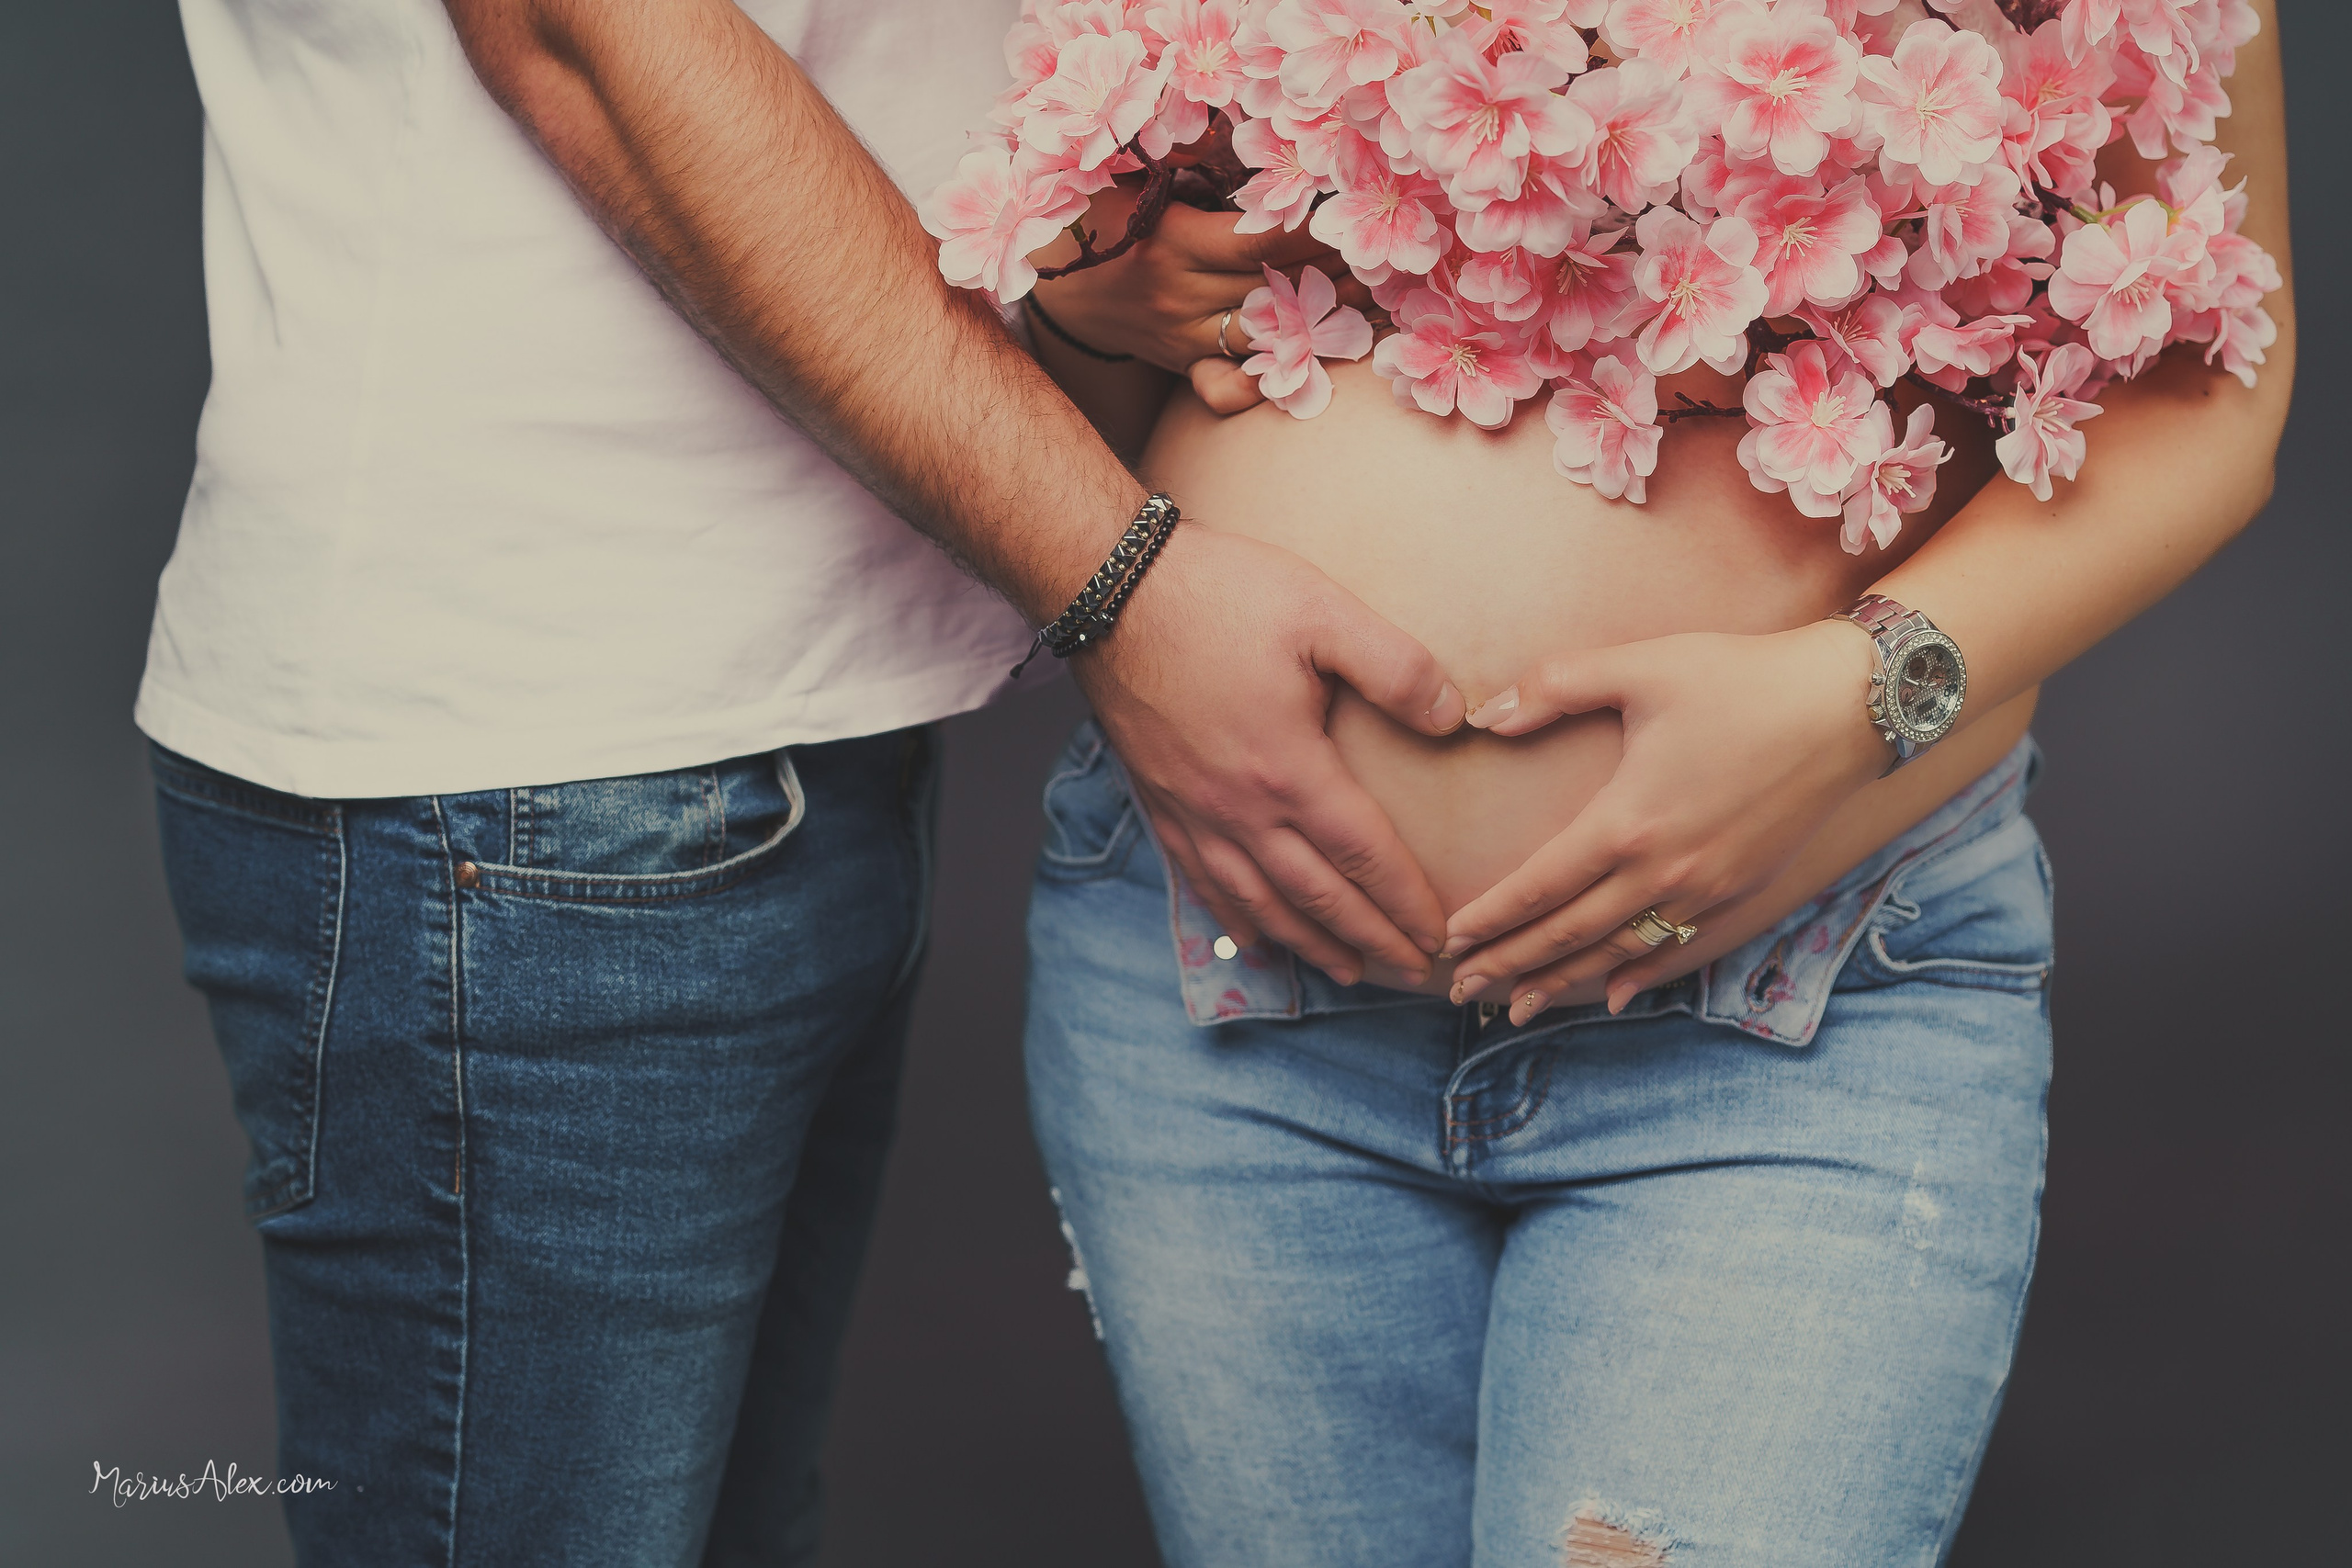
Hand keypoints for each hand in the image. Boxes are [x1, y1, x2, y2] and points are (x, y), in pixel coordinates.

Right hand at [1030, 182, 1369, 413]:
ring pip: (1269, 334)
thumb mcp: (1132, 173)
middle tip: (1389, 260)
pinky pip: (1230, 382)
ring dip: (1324, 320)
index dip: (1319, 231)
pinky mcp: (1183, 363)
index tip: (1361, 216)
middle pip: (1278, 287)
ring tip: (1374, 302)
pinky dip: (1271, 380)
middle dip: (1338, 274)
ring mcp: (1183, 337)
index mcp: (1175, 243)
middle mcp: (1183, 297)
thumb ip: (1189, 152)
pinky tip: (1315, 361)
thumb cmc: (1098, 215)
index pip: (1266, 241)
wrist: (1052, 284)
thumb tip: (1244, 132)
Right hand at [1075, 525, 1466, 986]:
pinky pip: (1202, 884)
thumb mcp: (1324, 613)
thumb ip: (1396, 667)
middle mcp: (1241, 810)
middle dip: (1372, 940)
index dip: (1407, 903)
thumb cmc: (1219, 595)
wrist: (1110, 590)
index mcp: (1290, 771)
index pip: (1365, 857)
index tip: (1441, 937)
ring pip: (1261, 904)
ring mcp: (1195, 814)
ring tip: (1349, 972)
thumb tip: (1451, 718)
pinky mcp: (1161, 803)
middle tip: (1414, 973)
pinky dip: (1236, 921)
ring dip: (1311, 944)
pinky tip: (1255, 940)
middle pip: (1319, 898)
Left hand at [1440, 621, 1890, 1021]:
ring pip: (1620, 954)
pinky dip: (1641, 978)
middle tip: (1462, 990)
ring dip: (1565, 982)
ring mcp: (1709, 890)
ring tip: (1517, 1006)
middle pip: (1569, 934)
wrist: (1851, 704)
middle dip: (1510, 964)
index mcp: (1626, 821)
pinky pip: (1681, 951)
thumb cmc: (1741, 677)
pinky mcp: (1746, 892)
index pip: (1538, 887)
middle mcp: (1664, 871)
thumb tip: (1485, 715)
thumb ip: (1553, 687)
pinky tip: (1614, 995)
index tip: (1450, 941)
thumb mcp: (1639, 665)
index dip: (1490, 918)